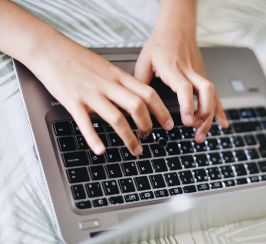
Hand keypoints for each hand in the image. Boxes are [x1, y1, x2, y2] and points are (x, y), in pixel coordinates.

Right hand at [30, 38, 173, 154]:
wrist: (51, 49)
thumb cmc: (79, 59)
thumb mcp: (106, 67)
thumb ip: (121, 82)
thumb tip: (136, 97)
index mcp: (118, 76)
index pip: (148, 93)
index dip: (162, 111)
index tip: (168, 124)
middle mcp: (108, 85)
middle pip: (137, 106)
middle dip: (148, 125)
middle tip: (150, 136)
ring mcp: (91, 94)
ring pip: (116, 118)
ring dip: (129, 138)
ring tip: (135, 149)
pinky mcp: (73, 102)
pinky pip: (86, 123)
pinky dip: (94, 139)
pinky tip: (101, 151)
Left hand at [135, 9, 227, 142]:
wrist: (177, 25)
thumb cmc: (160, 42)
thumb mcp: (144, 60)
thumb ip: (141, 83)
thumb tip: (137, 104)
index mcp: (172, 67)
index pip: (184, 87)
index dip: (187, 105)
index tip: (186, 121)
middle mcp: (189, 70)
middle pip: (205, 92)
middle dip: (203, 114)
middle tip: (194, 130)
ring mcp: (199, 73)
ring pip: (212, 95)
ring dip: (209, 117)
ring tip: (200, 134)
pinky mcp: (203, 75)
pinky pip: (215, 94)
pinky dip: (219, 110)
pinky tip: (222, 123)